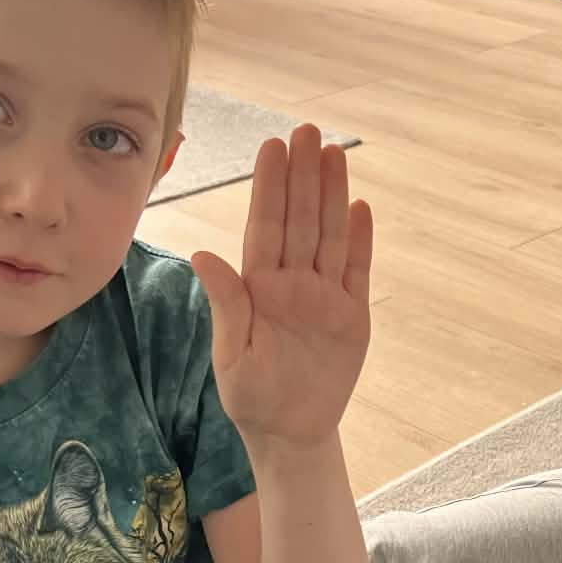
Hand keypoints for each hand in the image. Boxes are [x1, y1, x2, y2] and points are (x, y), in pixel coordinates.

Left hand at [191, 125, 372, 451]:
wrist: (290, 433)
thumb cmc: (251, 396)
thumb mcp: (231, 355)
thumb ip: (226, 304)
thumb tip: (202, 255)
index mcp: (259, 287)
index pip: (266, 226)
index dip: (271, 186)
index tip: (274, 146)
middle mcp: (292, 282)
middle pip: (300, 219)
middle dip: (304, 174)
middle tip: (308, 129)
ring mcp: (324, 296)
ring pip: (329, 235)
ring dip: (332, 194)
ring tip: (335, 153)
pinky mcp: (351, 315)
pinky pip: (356, 270)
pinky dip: (359, 240)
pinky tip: (359, 208)